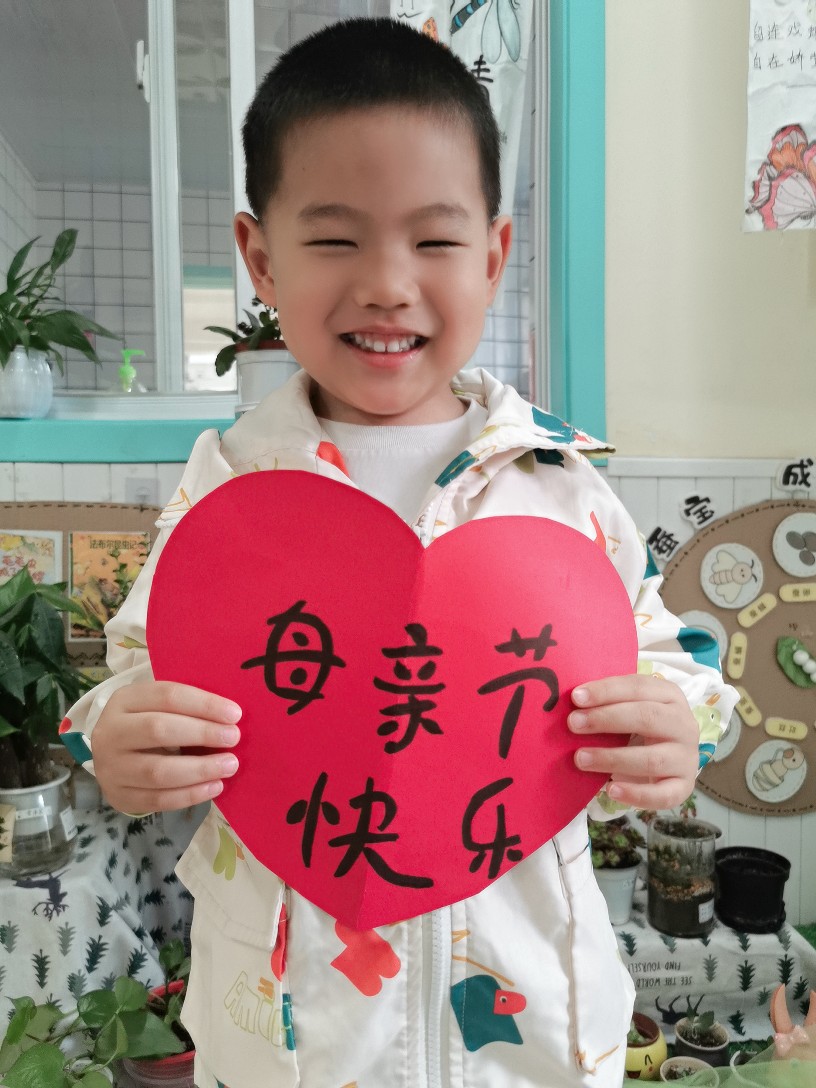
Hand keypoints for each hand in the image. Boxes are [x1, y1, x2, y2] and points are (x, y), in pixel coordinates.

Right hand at [90, 681, 241, 812]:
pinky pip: (157, 799)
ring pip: (157, 771)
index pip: (167, 696)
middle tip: (233, 738)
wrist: (112, 756)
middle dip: (202, 733)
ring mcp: (110, 767)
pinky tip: (214, 787)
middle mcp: (111, 732)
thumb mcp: (157, 707)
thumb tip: (230, 718)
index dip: (203, 704)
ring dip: (200, 769)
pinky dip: (190, 795)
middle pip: (158, 729)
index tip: (234, 714)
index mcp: (124, 700)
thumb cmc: (147, 724)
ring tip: (229, 765)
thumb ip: (187, 708)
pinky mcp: (118, 796)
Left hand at [568, 674, 698, 809]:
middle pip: (647, 717)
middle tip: (573, 723)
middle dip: (607, 719)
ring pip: (652, 759)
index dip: (606, 691)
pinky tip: (610, 790)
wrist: (667, 759)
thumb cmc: (638, 727)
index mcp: (669, 696)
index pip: (638, 687)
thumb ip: (607, 703)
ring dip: (612, 758)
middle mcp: (684, 724)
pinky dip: (636, 794)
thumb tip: (572, 705)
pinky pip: (663, 795)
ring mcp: (686, 757)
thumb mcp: (628, 707)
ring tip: (581, 758)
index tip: (576, 697)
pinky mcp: (684, 787)